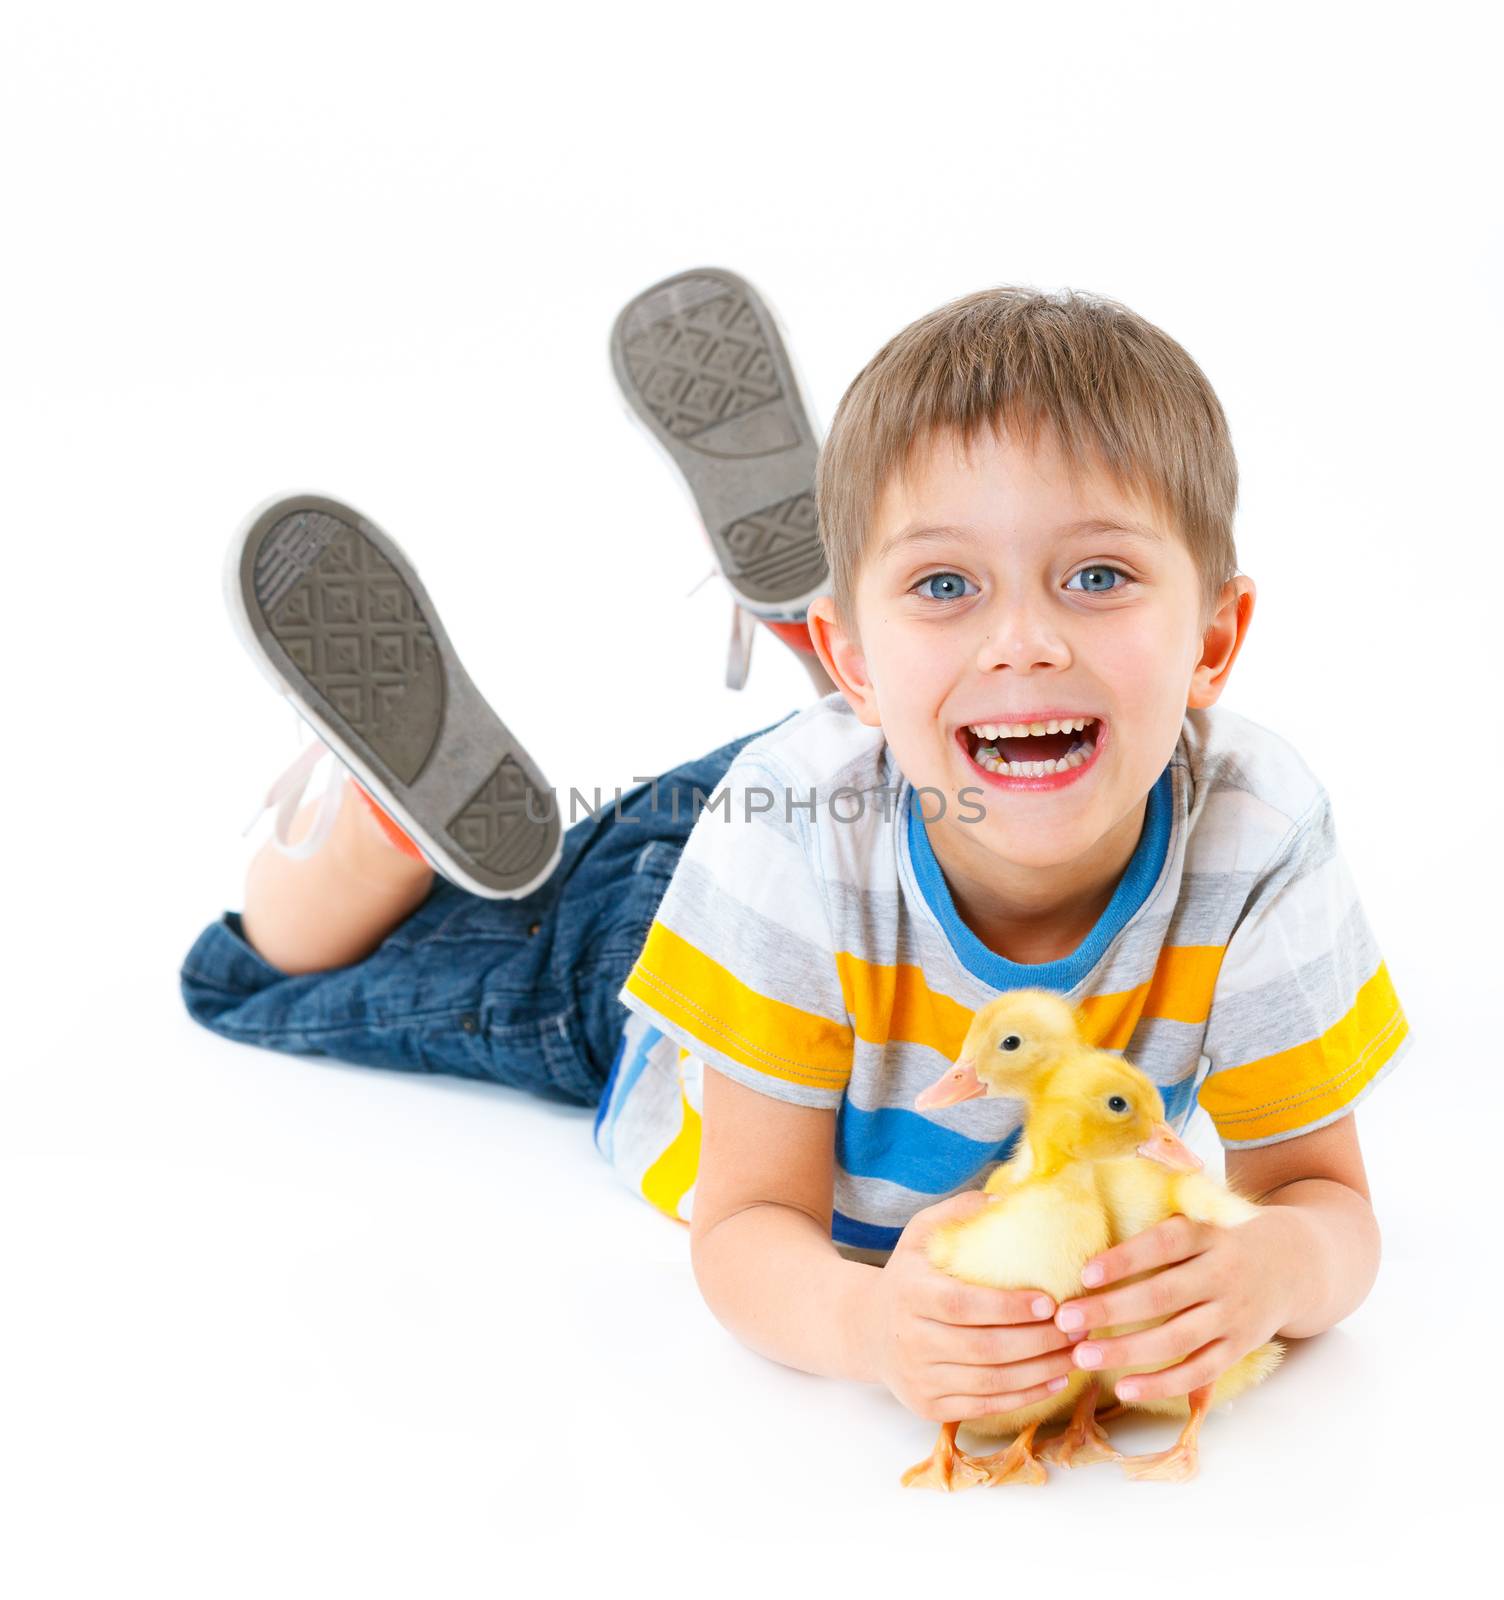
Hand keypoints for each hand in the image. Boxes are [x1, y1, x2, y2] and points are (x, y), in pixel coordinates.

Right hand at [862, 1190, 1078, 1422]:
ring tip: (1077, 1354)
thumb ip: (959, 1212)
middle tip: (1078, 1328)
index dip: (1008, 1308)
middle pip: (983, 1349)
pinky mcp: (928, 1406)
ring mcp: (919, 1377)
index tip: (1050, 1302)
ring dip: (1041, 1371)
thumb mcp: (921, 1234)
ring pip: (989, 1383)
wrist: (868, 1329)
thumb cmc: (909, 1275)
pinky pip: (985, 1407)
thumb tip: (1006, 1198)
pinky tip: (1056, 1381)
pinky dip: (1025, 1398)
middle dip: (1038, 1342)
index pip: (962, 1304)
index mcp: (910, 1292)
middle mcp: (910, 1340)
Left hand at [1050, 1209, 1304, 1403]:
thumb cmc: (1222, 1241)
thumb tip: (1094, 1257)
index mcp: (1208, 1236)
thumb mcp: (1200, 1223)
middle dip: (1110, 1310)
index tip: (1084, 1274)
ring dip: (1127, 1351)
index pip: (1164, 1244)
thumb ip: (1158, 1236)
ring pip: (1177, 1338)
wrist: (1295, 1264)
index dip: (1125, 1259)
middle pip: (1163, 1295)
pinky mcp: (1239, 1347)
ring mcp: (1233, 1314)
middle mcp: (1223, 1274)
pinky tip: (1124, 1388)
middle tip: (1065, 1321)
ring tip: (1083, 1357)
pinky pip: (1200, 1371)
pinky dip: (1162, 1383)